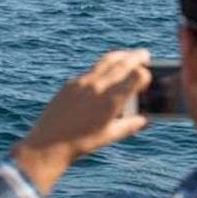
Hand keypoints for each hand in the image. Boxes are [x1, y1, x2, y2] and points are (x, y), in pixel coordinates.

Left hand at [11, 49, 150, 194]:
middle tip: (144, 55)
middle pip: (123, 62)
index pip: (137, 75)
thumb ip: (130, 125)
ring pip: (105, 61)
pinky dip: (102, 67)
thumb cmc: (81, 143)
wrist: (49, 143)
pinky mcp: (70, 83)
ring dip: (119, 56)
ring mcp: (82, 82)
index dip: (145, 74)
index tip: (147, 75)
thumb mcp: (109, 136)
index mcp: (111, 101)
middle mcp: (98, 87)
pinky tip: (105, 72)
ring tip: (127, 56)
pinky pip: (90, 70)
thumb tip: (144, 119)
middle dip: (136, 57)